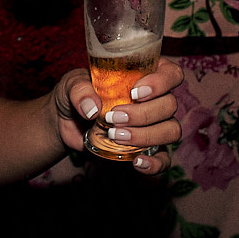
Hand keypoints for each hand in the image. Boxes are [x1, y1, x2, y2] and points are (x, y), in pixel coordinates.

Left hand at [52, 57, 183, 174]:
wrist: (66, 120)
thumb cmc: (76, 94)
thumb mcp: (72, 84)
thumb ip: (79, 90)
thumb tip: (92, 109)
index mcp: (143, 74)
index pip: (171, 74)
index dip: (161, 83)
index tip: (135, 93)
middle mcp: (154, 99)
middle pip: (170, 105)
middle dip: (143, 114)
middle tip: (113, 118)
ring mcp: (154, 125)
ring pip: (171, 130)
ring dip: (146, 135)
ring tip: (115, 136)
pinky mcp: (147, 148)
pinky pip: (164, 158)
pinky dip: (155, 163)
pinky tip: (136, 162)